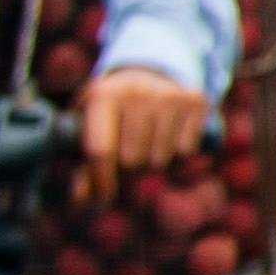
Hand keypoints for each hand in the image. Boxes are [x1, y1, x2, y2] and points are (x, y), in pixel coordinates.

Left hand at [75, 64, 213, 193]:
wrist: (147, 72)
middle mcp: (135, 92)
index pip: (100, 151)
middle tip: (127, 156)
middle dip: (128, 168)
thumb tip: (80, 201)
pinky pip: (185, 151)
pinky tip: (167, 136)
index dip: (101, 181)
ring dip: (152, 161)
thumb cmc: (110, 110)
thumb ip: (82, 165)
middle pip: (132, 160)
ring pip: (160, 159)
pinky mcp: (195, 100)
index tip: (103, 197)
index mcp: (102, 96)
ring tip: (146, 143)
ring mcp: (168, 94)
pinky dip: (176, 153)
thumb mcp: (89, 127)